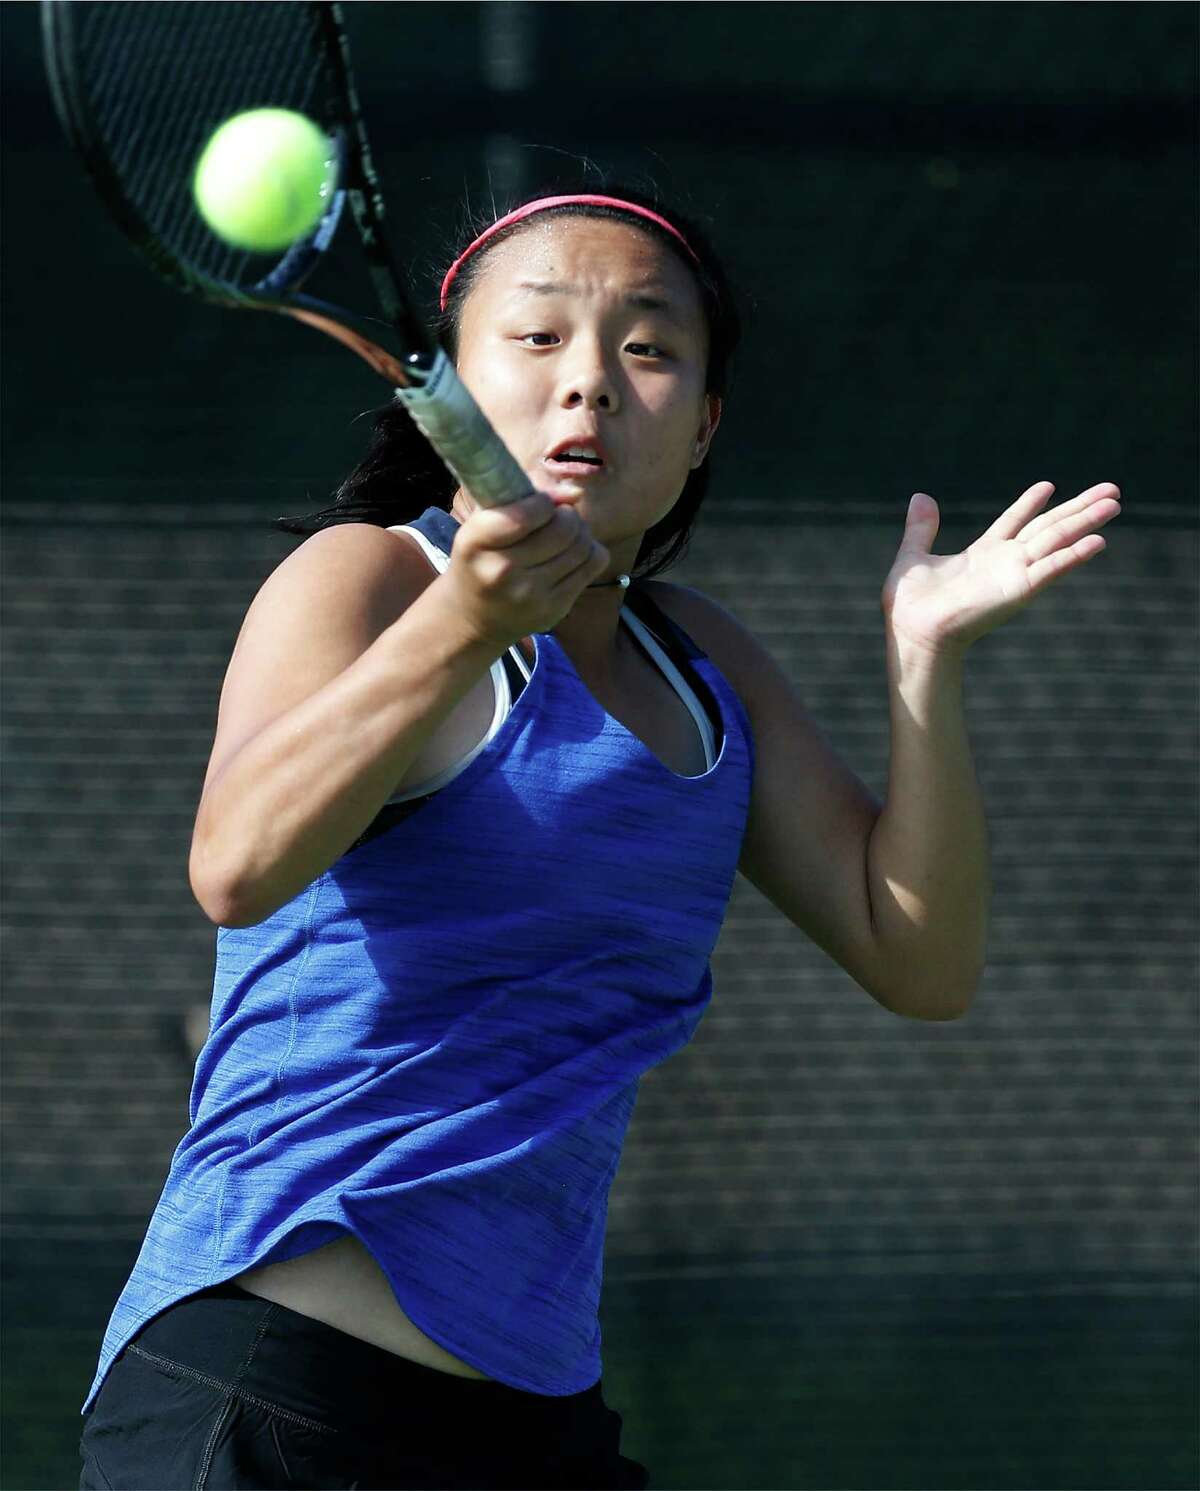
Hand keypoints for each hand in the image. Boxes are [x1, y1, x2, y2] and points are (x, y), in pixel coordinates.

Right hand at [443, 490, 610, 647]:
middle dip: (567, 514)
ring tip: (565, 535)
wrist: (475, 617)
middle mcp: (501, 571)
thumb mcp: (482, 524)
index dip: (544, 501)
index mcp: (476, 542)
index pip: (526, 514)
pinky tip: (573, 554)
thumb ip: (522, 499)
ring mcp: (530, 594)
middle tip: (558, 517)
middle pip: (563, 528)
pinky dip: (591, 551)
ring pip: (583, 544)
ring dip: (581, 532)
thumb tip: (575, 493)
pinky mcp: (555, 608)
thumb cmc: (483, 559)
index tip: (541, 504)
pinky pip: (594, 563)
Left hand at [880, 480, 1121, 657]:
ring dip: (1086, 521)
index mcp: (983, 553)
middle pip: (1048, 526)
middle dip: (1078, 508)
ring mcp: (1014, 575)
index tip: (1048, 485)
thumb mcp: (914, 555)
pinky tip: (1098, 540)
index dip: (1030, 503)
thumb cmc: (911, 604)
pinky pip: (1051, 568)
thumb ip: (922, 528)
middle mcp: (1004, 562)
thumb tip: (920, 497)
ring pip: (1058, 540)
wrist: (913, 632)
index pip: (1014, 521)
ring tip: (1114, 503)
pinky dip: (1074, 555)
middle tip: (1110, 489)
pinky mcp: (1019, 590)